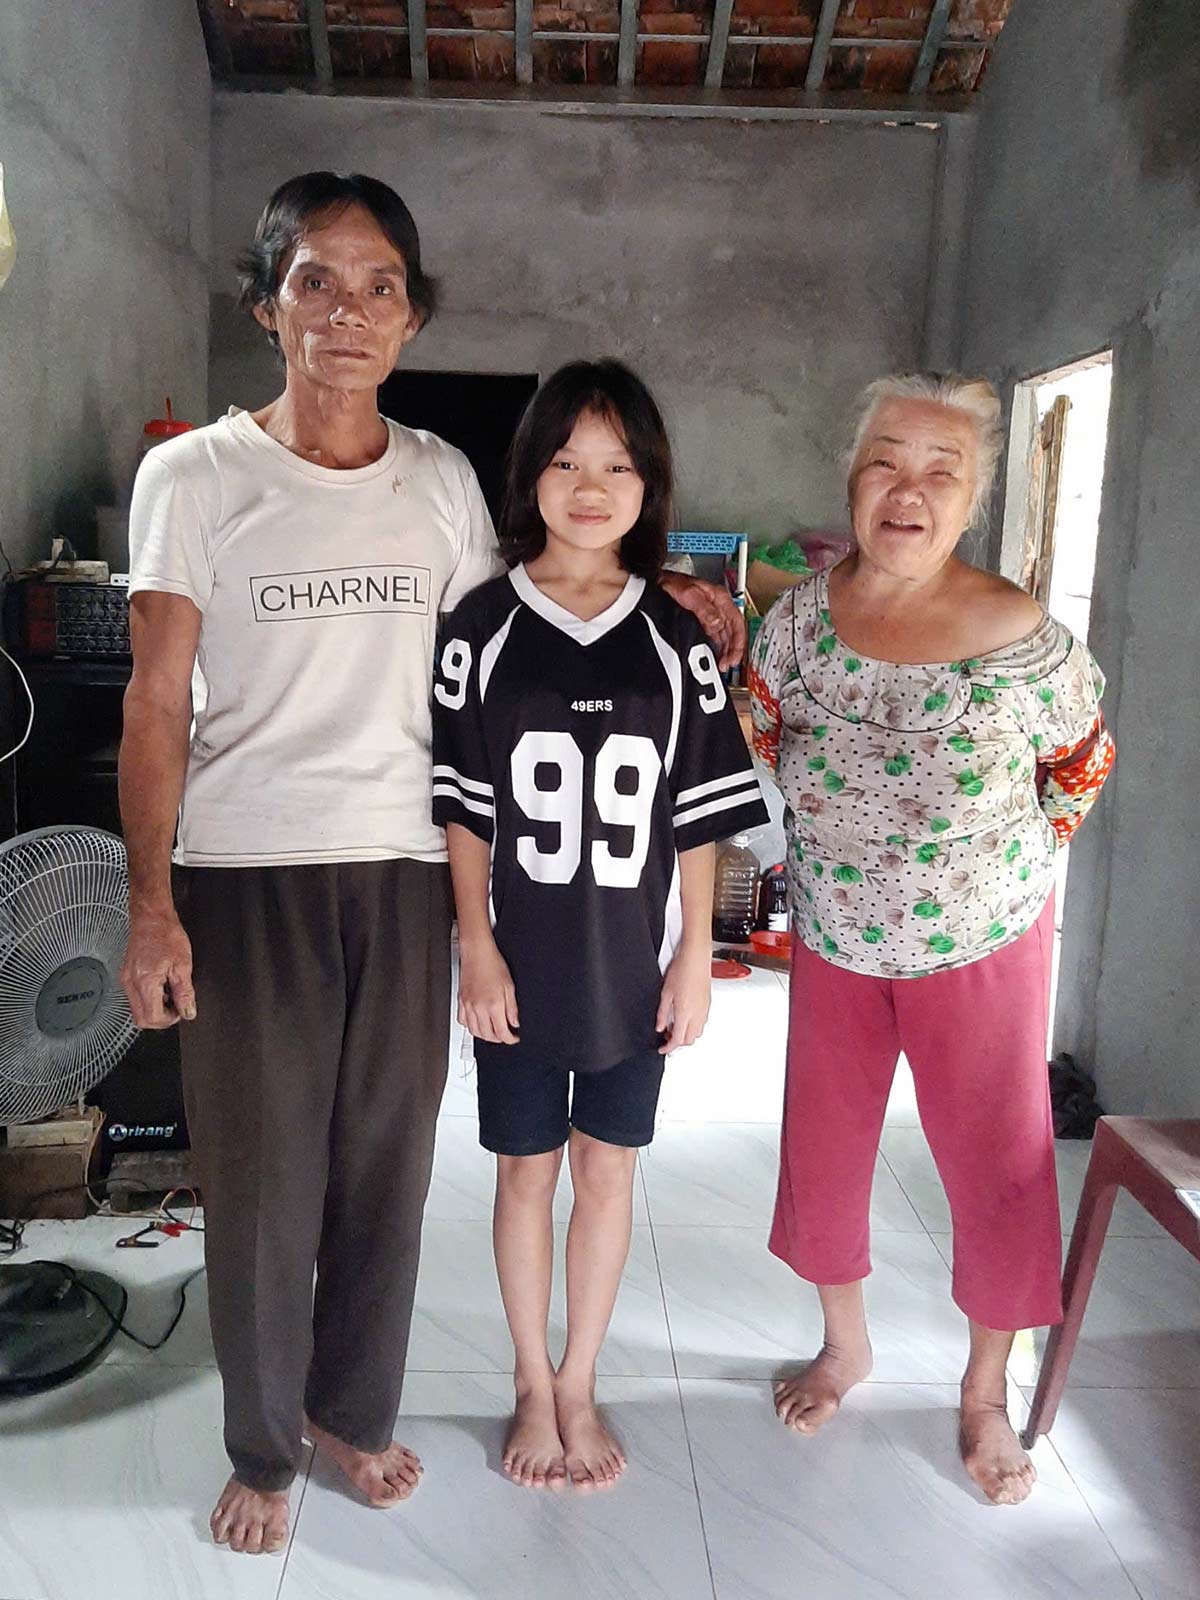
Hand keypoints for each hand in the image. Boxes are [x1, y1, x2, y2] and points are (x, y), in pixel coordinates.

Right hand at [120, 905, 195, 1027]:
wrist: (152, 917)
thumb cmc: (166, 934)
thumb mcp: (183, 965)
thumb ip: (185, 993)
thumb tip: (188, 1012)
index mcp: (145, 982)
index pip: (152, 1017)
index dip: (169, 1020)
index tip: (181, 1011)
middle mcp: (130, 983)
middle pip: (141, 1019)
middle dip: (160, 1018)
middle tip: (176, 1006)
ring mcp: (126, 980)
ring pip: (137, 1010)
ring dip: (154, 1009)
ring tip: (169, 993)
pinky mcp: (126, 975)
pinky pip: (135, 998)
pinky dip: (148, 999)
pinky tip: (160, 986)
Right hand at [458, 937, 519, 1044]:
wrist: (477, 952)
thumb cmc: (493, 964)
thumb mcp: (510, 986)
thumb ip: (512, 1008)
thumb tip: (514, 1023)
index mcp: (493, 1005)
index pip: (502, 1032)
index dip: (510, 1039)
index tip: (514, 1038)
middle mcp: (479, 1007)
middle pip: (487, 1035)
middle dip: (498, 1039)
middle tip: (505, 1035)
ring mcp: (468, 1005)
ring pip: (474, 1031)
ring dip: (484, 1036)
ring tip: (493, 1032)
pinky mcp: (460, 1001)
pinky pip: (462, 1021)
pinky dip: (470, 1027)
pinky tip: (477, 1023)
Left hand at [656, 944, 710, 1053]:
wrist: (696, 958)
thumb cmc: (682, 970)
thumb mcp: (665, 993)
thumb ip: (662, 1013)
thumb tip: (660, 1026)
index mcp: (685, 1013)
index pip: (677, 1040)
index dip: (668, 1048)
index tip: (663, 1049)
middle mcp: (697, 1014)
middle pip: (689, 1040)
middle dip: (678, 1043)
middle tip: (667, 1038)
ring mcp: (704, 1010)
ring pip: (697, 1033)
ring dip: (686, 1035)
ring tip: (674, 1027)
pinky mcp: (708, 1004)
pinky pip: (702, 1023)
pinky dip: (693, 1027)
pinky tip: (684, 1018)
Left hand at [659, 572, 746, 670]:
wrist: (658, 583)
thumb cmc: (672, 583)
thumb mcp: (689, 594)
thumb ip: (705, 609)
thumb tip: (717, 624)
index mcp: (720, 598)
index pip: (737, 621)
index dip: (738, 640)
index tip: (734, 655)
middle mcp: (718, 606)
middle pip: (733, 631)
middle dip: (733, 650)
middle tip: (727, 664)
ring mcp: (711, 614)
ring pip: (725, 635)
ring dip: (725, 651)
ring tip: (722, 664)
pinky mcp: (703, 620)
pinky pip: (715, 636)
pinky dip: (717, 647)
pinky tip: (715, 656)